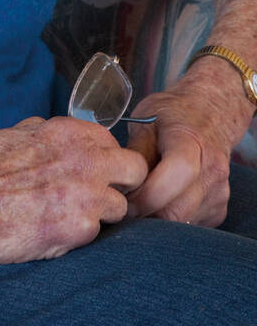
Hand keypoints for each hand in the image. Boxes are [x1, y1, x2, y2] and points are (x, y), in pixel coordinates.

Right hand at [0, 115, 147, 264]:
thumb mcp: (16, 132)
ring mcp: (87, 195)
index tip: (94, 170)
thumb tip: (63, 138)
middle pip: (135, 169)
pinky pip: (97, 232)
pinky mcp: (80, 229)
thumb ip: (48, 133)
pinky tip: (56, 229)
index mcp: (68, 131)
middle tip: (100, 193)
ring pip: (122, 206)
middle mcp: (85, 159)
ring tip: (72, 216)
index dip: (104, 157)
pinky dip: (81, 233)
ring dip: (103, 212)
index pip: (113, 140)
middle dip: (122, 182)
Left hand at [125, 61, 252, 225]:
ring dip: (157, 220)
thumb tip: (119, 185)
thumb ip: (136, 153)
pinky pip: (190, 225)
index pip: (172, 180)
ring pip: (182, 224)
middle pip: (176, 211)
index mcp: (191, 143)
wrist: (209, 113)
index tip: (122, 199)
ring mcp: (219, 193)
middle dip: (146, 215)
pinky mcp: (219, 209)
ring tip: (139, 203)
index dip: (144, 197)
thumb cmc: (171, 114)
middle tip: (124, 208)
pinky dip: (171, 220)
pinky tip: (160, 202)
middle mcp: (212, 171)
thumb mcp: (145, 121)